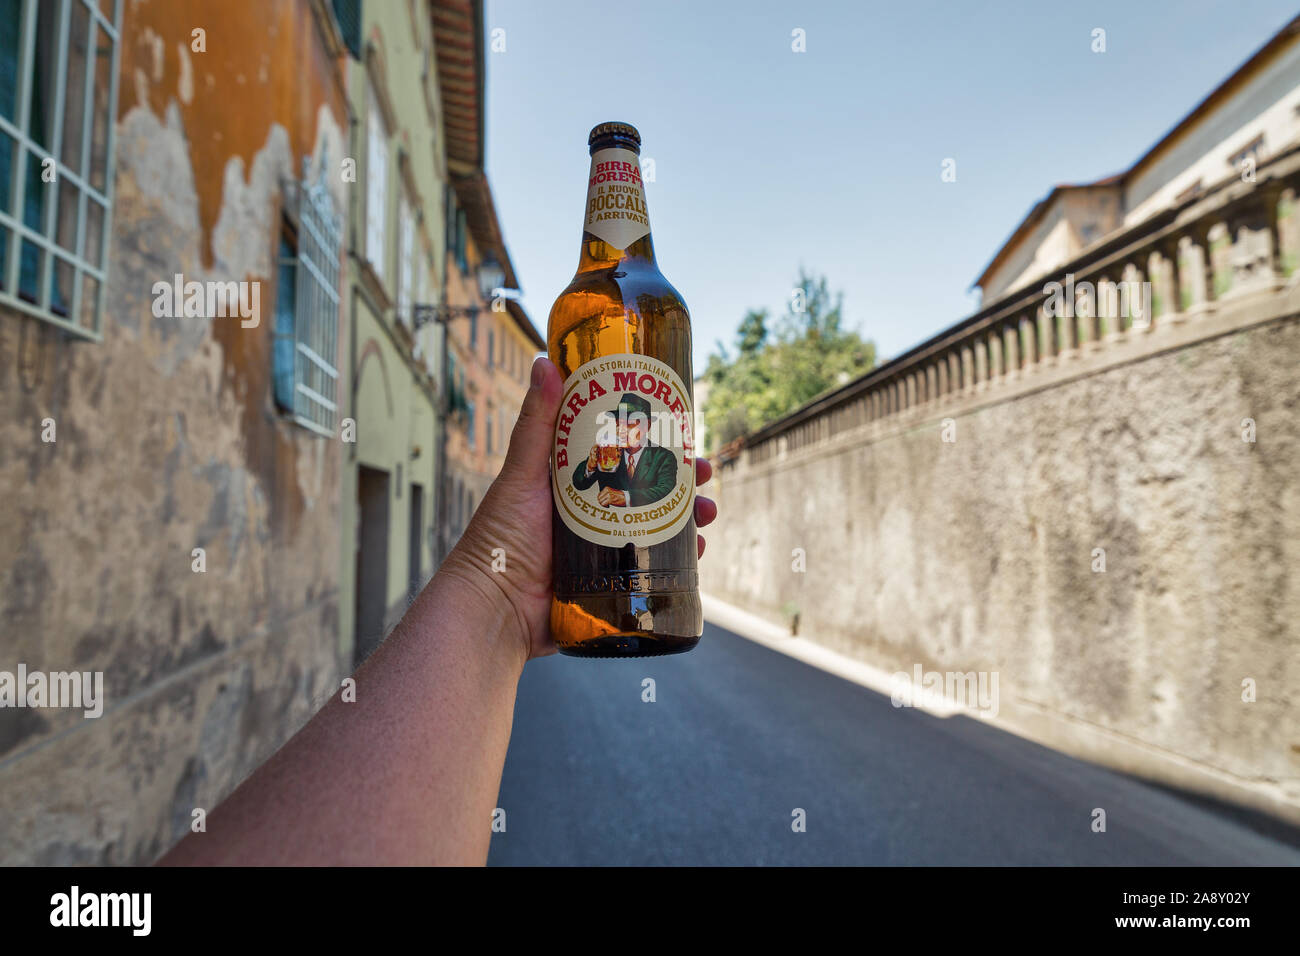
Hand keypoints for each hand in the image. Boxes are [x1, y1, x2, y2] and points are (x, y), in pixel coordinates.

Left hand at [438, 357, 718, 663]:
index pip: (621, 451)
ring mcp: (603, 551)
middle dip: (681, 479)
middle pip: (648, 488)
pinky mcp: (611, 584)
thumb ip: (536, 423)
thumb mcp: (522, 475)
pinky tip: (698, 551)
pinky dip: (680, 559)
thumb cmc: (499, 540)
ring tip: (707, 512)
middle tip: (703, 472)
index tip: (681, 427)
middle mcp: (590, 512)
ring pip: (657, 526)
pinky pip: (653, 569)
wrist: (495, 610)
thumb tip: (545, 362)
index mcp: (571, 482)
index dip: (653, 439)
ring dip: (688, 517)